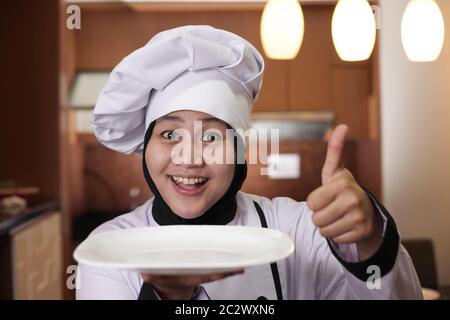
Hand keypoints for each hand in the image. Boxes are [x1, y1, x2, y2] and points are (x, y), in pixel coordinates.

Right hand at [142, 270, 243, 299]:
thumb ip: (153, 276)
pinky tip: (234, 262)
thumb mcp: (159, 278)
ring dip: (230, 268)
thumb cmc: (167, 279)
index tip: (226, 271)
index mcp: (190, 277)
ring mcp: (203, 273)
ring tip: (242, 263)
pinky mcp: (205, 269)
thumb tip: (146, 274)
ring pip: (219, 271)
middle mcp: (199, 275)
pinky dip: (227, 265)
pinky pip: (218, 267)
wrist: (171, 286)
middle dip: (228, 271)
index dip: (216, 274)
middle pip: (216, 273)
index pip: (205, 276)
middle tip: (241, 267)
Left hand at [307, 124, 382, 259]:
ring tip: (338, 216)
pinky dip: (338, 234)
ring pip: (324, 231)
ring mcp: (359, 217)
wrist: (365, 209)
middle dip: (320, 215)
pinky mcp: (361, 232)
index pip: (311, 203)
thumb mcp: (335, 170)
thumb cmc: (343, 189)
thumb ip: (335, 149)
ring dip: (327, 226)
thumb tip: (342, 126)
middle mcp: (353, 199)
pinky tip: (346, 225)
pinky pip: (335, 239)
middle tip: (332, 208)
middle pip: (316, 218)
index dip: (314, 202)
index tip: (326, 196)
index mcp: (342, 183)